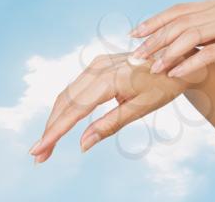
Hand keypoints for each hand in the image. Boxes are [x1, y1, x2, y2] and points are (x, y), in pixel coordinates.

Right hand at [28, 53, 196, 162]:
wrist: (176, 60)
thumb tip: (83, 144)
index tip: (38, 151)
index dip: (55, 132)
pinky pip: (76, 86)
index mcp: (110, 80)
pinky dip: (67, 105)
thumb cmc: (164, 85)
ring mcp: (97, 63)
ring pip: (67, 94)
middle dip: (51, 129)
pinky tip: (63, 121)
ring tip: (48, 143)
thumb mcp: (140, 108)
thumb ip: (110, 125)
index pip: (75, 110)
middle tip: (39, 155)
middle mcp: (98, 68)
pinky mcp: (98, 64)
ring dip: (56, 118)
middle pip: (65, 101)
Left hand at [131, 0, 214, 77]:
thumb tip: (182, 39)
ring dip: (168, 54)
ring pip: (192, 36)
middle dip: (154, 39)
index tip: (136, 33)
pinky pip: (211, 53)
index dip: (155, 21)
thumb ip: (210, 28)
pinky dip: (190, 64)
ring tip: (152, 67)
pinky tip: (175, 74)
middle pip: (180, 22)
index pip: (179, 10)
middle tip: (136, 53)